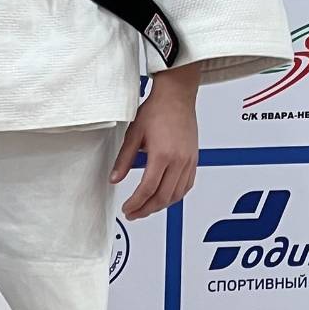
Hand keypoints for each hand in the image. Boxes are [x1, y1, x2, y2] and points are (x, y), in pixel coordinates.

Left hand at [110, 62, 199, 219]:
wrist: (176, 96)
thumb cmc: (157, 110)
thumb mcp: (133, 134)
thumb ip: (124, 160)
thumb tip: (115, 178)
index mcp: (162, 155)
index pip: (147, 189)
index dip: (136, 203)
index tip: (127, 208)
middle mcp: (178, 161)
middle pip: (163, 197)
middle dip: (147, 209)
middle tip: (134, 213)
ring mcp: (188, 161)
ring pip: (176, 195)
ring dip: (161, 205)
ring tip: (147, 208)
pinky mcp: (194, 159)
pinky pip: (187, 186)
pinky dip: (175, 196)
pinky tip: (166, 197)